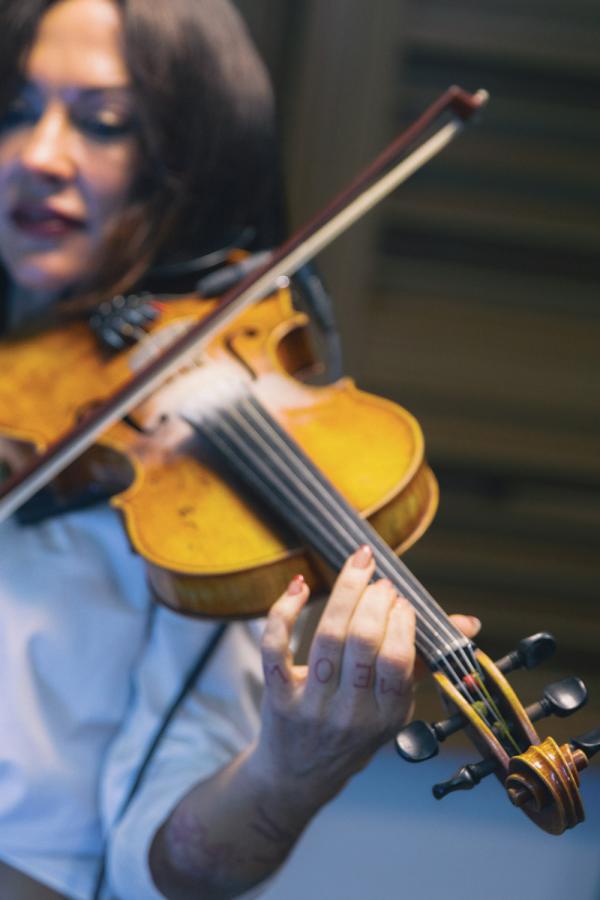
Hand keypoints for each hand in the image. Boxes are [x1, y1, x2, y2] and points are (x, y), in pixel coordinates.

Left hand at [249, 545, 479, 809]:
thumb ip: (423, 659)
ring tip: (357, 570)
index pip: (397, 660)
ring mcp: (312, 707)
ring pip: (327, 638)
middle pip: (362, 641)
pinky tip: (300, 584)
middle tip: (379, 582)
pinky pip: (276, 646)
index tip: (401, 600)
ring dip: (343, 594)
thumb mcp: (394, 706)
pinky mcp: (278, 697)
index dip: (400, 621)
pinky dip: (284, 610)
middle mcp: (351, 714)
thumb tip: (469, 622)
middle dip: (373, 600)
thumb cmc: (355, 731)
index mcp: (388, 715)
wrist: (300, 775)